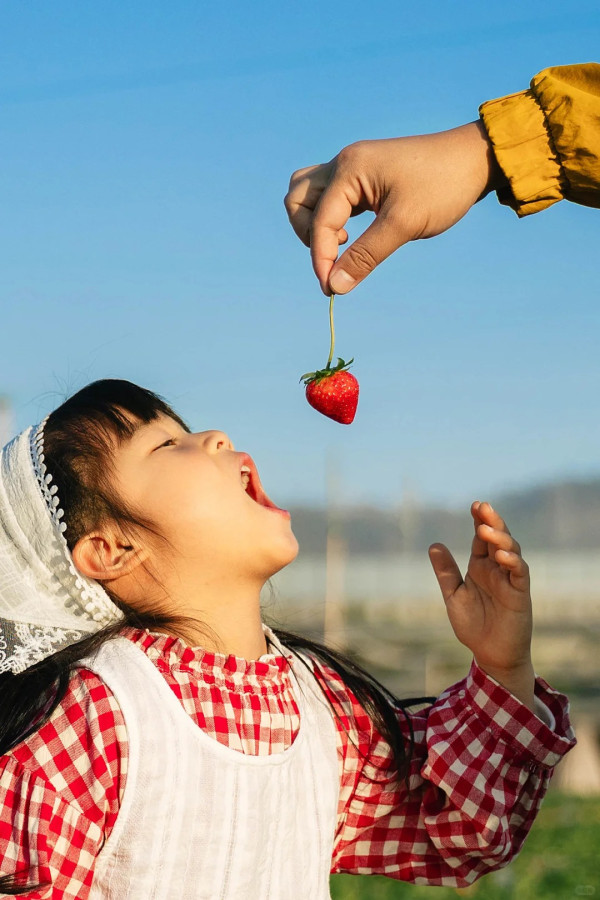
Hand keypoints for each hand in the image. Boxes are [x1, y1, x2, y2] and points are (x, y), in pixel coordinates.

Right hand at [285, 120, 502, 294]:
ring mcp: (352, 167)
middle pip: (298, 198)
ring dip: (314, 223)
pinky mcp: (363, 176)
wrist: (474, 159)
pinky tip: (353, 235)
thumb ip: (365, 256)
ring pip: (309, 193)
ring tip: (344, 243)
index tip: (332, 290)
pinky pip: (330, 196)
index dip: (321, 259)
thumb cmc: (443, 187)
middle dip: (308, 234)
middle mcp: (344, 163)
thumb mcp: (403, 225)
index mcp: (350, 169)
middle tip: (335, 257)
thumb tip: (333, 286)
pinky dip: (331, 217)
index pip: (319, 221)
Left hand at [428, 501, 534, 710]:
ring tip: (485, 529)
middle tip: (482, 506)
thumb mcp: (454, 595)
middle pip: (497, 538)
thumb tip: (434, 544)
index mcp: (480, 567)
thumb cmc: (473, 625)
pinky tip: (501, 554)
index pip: (481, 539)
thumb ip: (446, 572)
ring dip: (500, 538)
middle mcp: (496, 569)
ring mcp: (510, 579)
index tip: (474, 505)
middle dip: (492, 521)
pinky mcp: (520, 593)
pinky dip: (512, 561)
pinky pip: (519, 572)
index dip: (479, 521)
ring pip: (511, 550)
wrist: (489, 654)